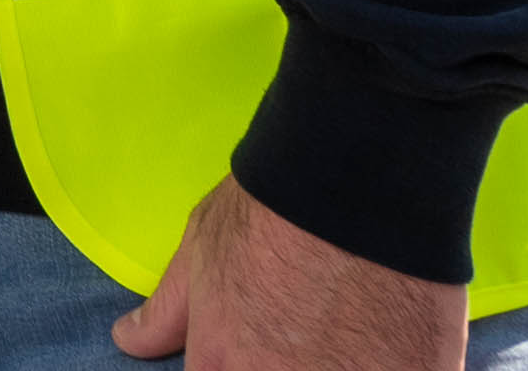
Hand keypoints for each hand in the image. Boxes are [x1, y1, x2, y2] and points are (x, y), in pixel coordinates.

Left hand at [110, 172, 463, 367]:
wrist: (359, 177)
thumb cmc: (272, 210)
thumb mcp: (201, 252)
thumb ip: (167, 312)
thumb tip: (129, 340)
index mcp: (224, 370)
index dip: (234, 365)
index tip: (253, 351)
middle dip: (290, 364)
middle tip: (308, 334)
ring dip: (344, 364)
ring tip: (347, 331)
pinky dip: (398, 364)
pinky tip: (391, 337)